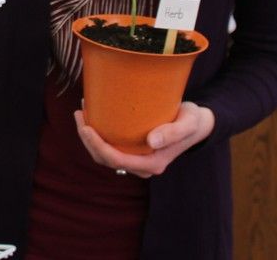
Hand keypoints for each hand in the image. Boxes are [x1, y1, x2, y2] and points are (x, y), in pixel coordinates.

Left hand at [73, 101, 214, 177]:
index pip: (117, 160)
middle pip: (106, 159)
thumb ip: (173, 132)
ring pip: (105, 154)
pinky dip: (99, 133)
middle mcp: (142, 165)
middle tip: (79, 113)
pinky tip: (93, 113)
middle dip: (87, 139)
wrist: (197, 122)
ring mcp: (136, 159)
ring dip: (89, 136)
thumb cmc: (192, 120)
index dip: (97, 146)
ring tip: (82, 111)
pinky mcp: (133, 149)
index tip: (86, 127)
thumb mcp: (188, 123)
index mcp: (152, 163)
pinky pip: (111, 146)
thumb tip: (151, 141)